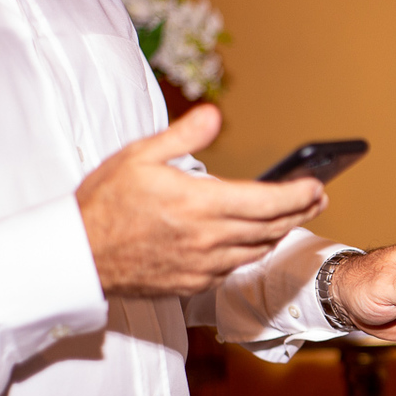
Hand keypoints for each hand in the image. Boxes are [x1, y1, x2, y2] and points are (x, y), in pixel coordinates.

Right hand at [77, 105, 327, 296]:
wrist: (78, 256)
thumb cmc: (104, 202)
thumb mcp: (139, 155)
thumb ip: (183, 135)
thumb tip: (215, 113)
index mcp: (198, 204)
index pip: (267, 201)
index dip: (298, 194)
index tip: (316, 185)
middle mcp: (207, 238)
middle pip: (272, 227)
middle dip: (301, 211)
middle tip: (318, 198)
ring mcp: (203, 265)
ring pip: (259, 250)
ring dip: (282, 232)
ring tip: (295, 215)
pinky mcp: (195, 282)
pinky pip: (236, 266)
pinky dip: (253, 250)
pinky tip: (256, 238)